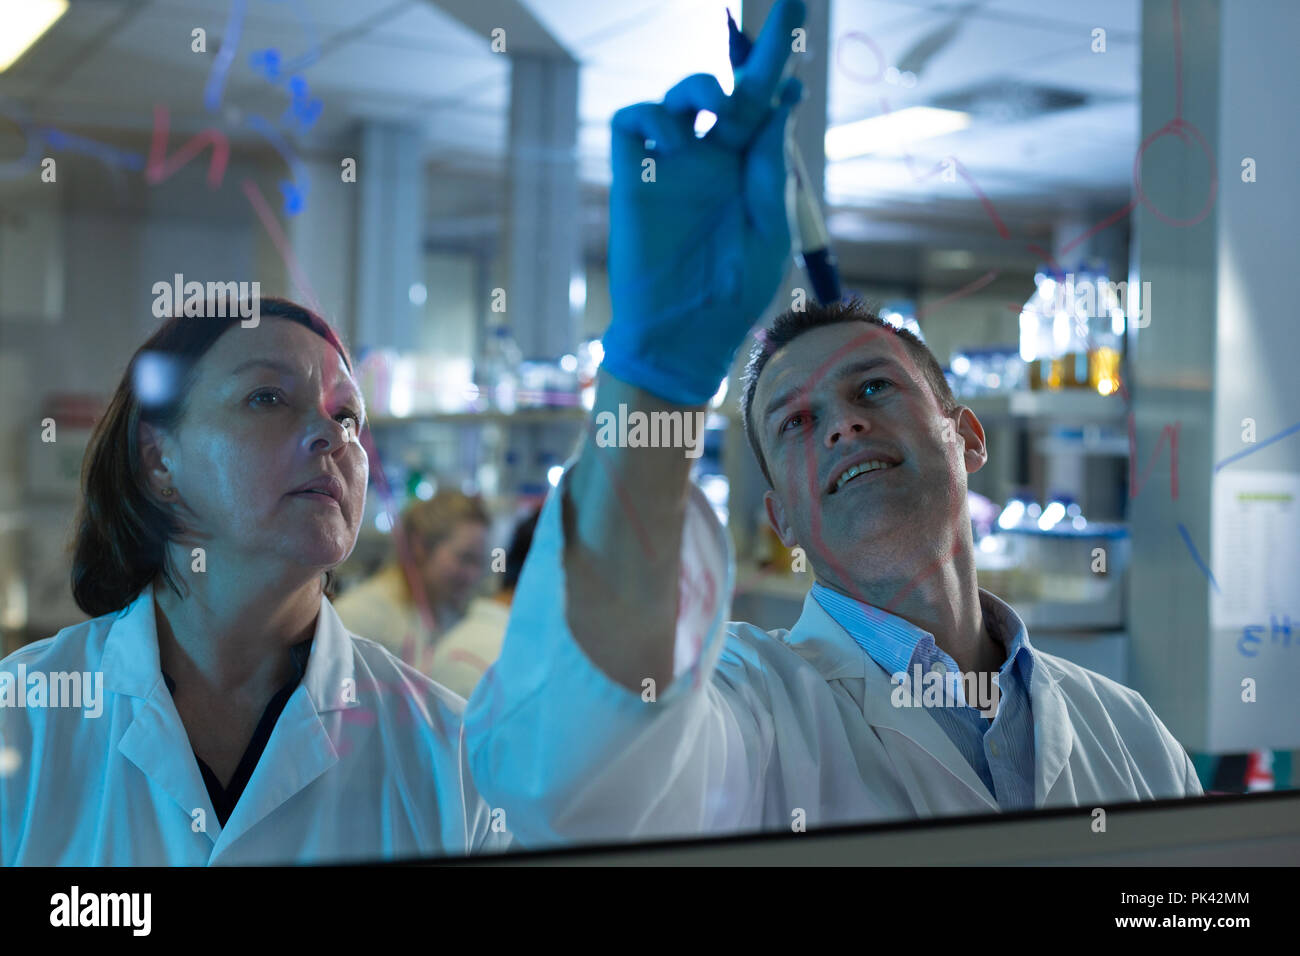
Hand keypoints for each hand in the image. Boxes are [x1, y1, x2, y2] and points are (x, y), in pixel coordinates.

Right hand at [600, 0, 805, 406]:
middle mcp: (712, 160)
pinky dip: (653, 117)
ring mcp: (672, 166)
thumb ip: (771, 168)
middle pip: (732, 88)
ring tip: (714, 108)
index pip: (768, 105)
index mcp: (749, 171)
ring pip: (680, 96)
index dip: (781, 65)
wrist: (685, 334)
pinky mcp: (633, 177)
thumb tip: (780, 101)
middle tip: (785, 9)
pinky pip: (634, 122)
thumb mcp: (771, 231)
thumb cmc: (734, 294)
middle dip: (758, 50)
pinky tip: (675, 141)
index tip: (798, 17)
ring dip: (700, 86)